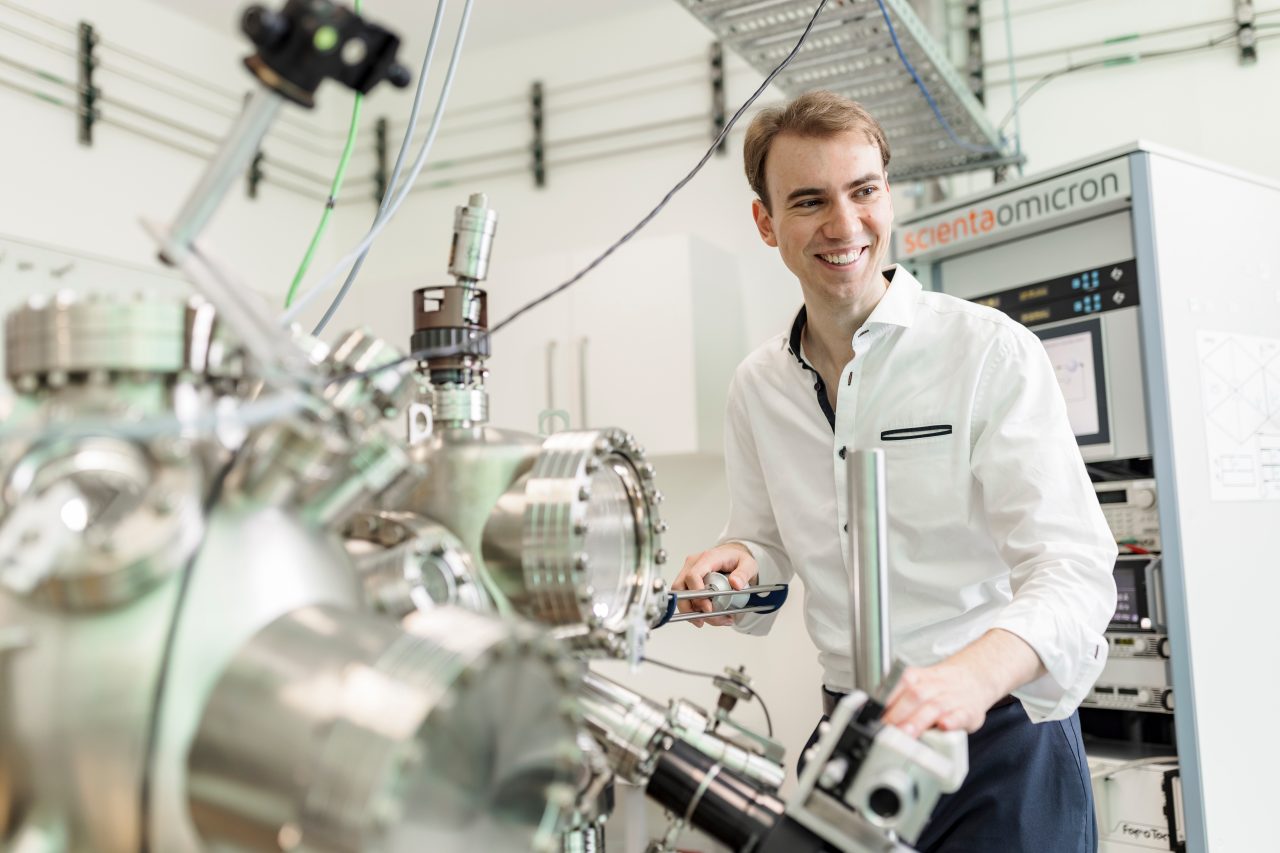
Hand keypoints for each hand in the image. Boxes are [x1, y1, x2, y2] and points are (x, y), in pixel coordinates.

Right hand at [672, 543, 757, 627]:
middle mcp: (694, 564)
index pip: (693, 575)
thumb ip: (743, 573)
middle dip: (689, 607)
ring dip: (694, 613)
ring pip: (681, 596)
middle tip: (705, 620)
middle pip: (680, 588)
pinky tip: (714, 617)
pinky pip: (687, 599)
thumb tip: (736, 584)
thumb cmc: (737, 558)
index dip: (697, 593)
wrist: (732, 556)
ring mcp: (689, 573)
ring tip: (717, 620)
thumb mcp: (748, 564)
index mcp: (707, 558)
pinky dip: (697, 612)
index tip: (708, 607)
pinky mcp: (689, 582)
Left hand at [880, 660, 1003, 737]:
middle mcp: (935, 687)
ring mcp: (952, 699)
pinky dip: (952, 721)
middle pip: (915, 696)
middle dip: (899, 713)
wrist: (974, 679)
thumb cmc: (940, 687)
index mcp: (919, 677)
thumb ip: (897, 695)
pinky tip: (944, 726)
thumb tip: (871, 709)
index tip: (875, 713)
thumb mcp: (918, 682)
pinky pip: (961, 715)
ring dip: (919, 721)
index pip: (901, 682)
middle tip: (887, 729)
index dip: (887, 698)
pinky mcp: (968, 713)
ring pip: (934, 707)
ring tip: (906, 733)